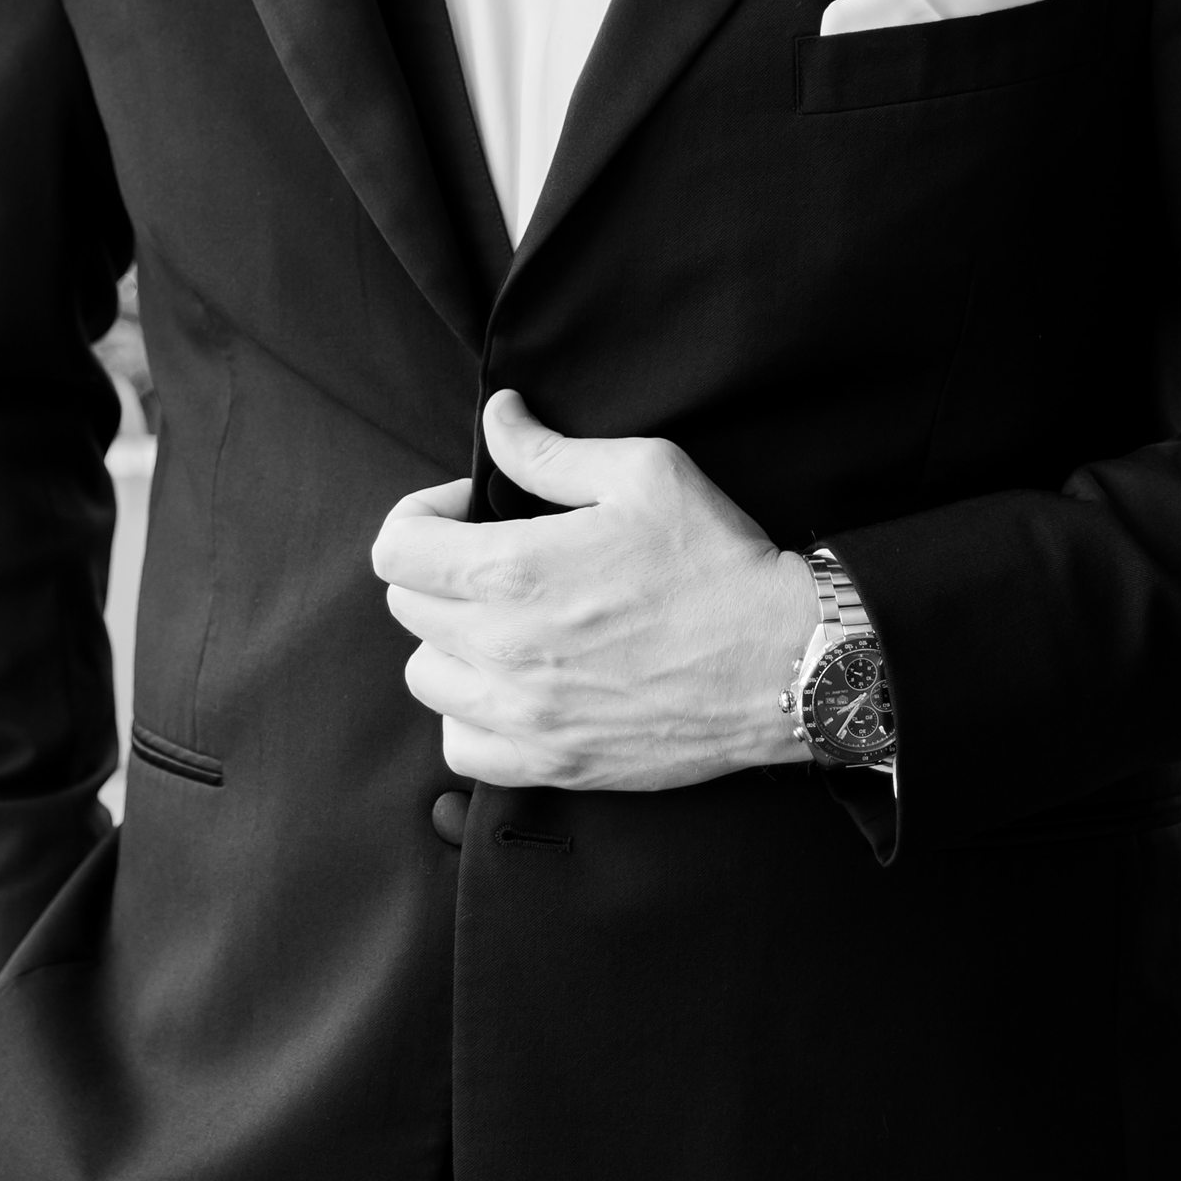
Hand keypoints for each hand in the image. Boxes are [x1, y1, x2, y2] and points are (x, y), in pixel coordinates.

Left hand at [371, 390, 820, 792]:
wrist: (785, 659)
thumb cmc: (718, 560)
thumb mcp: (643, 472)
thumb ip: (549, 449)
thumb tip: (498, 416)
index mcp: (515, 569)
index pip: (396, 549)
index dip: (422, 516)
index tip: (467, 511)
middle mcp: (504, 648)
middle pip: (408, 608)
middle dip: (441, 570)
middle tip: (497, 558)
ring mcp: (525, 715)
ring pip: (427, 678)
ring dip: (451, 643)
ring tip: (505, 623)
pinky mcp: (554, 763)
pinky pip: (461, 747)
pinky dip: (471, 716)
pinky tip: (514, 687)